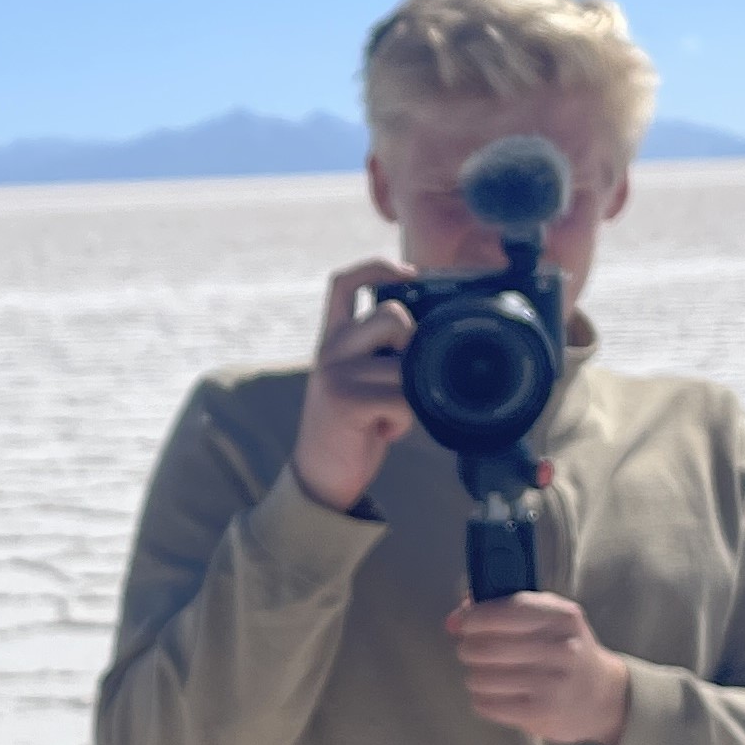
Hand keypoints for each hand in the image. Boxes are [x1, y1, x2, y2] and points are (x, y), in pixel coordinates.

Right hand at [291, 258, 418, 511]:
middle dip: (414, 343)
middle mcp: (329, 349)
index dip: (376, 267)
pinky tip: (385, 432)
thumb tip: (424, 336)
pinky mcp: (345, 402)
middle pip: (392, 315)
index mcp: (332, 339)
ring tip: (390, 415)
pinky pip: (401, 398)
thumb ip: (377, 354)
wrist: (319, 476)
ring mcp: (335, 373)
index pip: (343, 284)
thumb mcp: (358, 381)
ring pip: (404, 362)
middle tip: (402, 377)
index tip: (408, 273)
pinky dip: (404, 420)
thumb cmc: (350, 428)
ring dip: (412, 395)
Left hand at [447, 592, 631, 744]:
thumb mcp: (548, 619)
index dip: (474, 617)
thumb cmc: (565, 651)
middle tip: (471, 651)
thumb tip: (455, 620)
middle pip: (486, 647)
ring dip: (474, 675)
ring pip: (482, 677)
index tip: (463, 623)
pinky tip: (494, 694)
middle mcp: (562, 648)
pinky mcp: (541, 713)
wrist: (603, 696)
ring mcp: (553, 683)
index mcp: (562, 617)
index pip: (506, 610)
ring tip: (485, 674)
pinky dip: (481, 699)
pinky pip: (487, 704)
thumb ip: (502, 608)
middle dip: (468, 648)